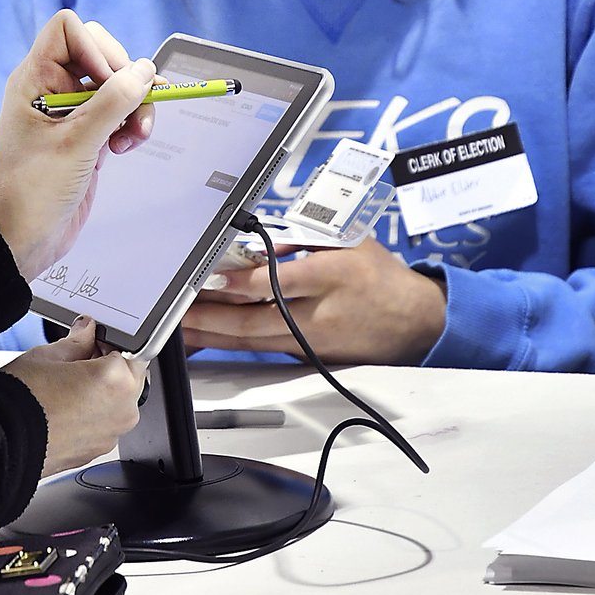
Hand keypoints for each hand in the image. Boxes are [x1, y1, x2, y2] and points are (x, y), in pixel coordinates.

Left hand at [0, 10, 155, 279]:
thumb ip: (113, 104)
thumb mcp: (76, 144)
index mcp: (34, 79)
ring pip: (116, 84)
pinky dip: (131, 123)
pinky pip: (119, 111)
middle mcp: (51, 88)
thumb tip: (144, 71)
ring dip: (135, 104)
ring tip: (135, 135)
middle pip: (100, 52)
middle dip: (125, 77)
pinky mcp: (87, 133)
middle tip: (133, 106)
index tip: (108, 82)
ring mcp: (71, 111)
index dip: (95, 48)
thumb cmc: (30, 193)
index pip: (67, 29)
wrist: (23, 239)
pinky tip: (126, 145)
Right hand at [2, 317, 147, 476]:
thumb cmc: (21, 400)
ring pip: (117, 403)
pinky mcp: (96, 452)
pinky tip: (65, 406)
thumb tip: (86, 331)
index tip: (94, 338)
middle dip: (109, 366)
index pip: (131, 349)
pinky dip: (92, 414)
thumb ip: (78, 340)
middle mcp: (122, 411)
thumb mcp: (48, 355)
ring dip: (102, 391)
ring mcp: (110, 436)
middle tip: (77, 360)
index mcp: (117, 381)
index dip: (111, 341)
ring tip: (66, 385)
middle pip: (128, 378)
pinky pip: (104, 425)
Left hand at [182, 236, 447, 364]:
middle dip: (211, 318)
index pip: (278, 283)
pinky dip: (234, 343)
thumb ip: (304, 238)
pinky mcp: (310, 356)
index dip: (240, 284)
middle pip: (257, 321)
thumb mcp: (349, 240)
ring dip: (214, 335)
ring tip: (182, 326)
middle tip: (178, 310)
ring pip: (255, 341)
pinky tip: (209, 337)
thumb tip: (261, 242)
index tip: (208, 278)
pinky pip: (264, 349)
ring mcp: (313, 340)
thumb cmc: (379, 274)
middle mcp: (319, 313)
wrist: (416, 322)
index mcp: (331, 276)